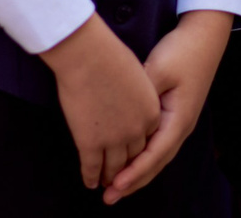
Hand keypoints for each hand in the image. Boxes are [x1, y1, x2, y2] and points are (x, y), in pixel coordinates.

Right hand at [40, 14, 160, 192]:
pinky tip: (89, 182)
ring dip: (108, 177)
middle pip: (133, 156)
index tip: (134, 155)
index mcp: (151, 113)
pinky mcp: (90, 143)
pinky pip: (91, 166)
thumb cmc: (111, 56)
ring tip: (104, 184)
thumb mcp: (139, 74)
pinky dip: (90, 176)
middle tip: (121, 179)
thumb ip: (140, 92)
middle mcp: (136, 131)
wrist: (88, 55)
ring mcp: (113, 140)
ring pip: (113, 167)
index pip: (148, 138)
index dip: (140, 148)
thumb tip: (133, 100)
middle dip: (126, 169)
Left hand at [105, 10, 231, 202]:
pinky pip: (157, 146)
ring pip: (157, 158)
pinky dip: (142, 159)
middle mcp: (181, 127)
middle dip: (132, 183)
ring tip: (115, 189)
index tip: (114, 186)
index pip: (154, 156)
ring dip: (137, 174)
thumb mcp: (159, 70)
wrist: (204, 36)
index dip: (133, 174)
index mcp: (179, 119)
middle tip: (108, 198)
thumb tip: (124, 118)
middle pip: (155, 164)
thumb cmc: (182, 51)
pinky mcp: (174, 115)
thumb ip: (142, 96)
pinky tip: (128, 163)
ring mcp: (180, 122)